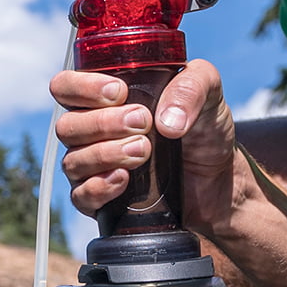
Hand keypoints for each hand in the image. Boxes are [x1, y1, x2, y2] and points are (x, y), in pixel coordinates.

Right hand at [48, 60, 246, 240]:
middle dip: (103, 123)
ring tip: (144, 152)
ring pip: (72, 161)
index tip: (118, 92)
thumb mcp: (208, 92)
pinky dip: (99, 187)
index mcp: (105, 98)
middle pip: (66, 126)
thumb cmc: (205, 130)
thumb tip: (166, 121)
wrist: (220, 178)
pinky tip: (124, 180)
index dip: (82, 88)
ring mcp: (94, 167)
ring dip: (105, 154)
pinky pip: (81, 196)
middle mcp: (92, 131)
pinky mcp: (102, 199)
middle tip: (143, 123)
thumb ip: (192, 86)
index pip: (66, 87)